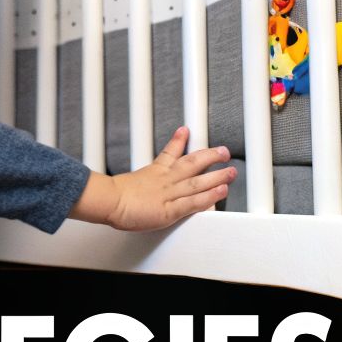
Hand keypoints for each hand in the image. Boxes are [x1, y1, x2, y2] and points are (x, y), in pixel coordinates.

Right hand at [70, 127, 236, 230]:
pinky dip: (209, 196)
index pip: (169, 153)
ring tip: (232, 170)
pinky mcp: (171, 210)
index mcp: (153, 172)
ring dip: (217, 175)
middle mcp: (165, 180)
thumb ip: (126, 183)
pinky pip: (195, 202)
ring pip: (199, 182)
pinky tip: (221, 191)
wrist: (109, 201)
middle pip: (192, 163)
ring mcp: (170, 194)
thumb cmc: (110, 197)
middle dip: (210, 156)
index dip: (179, 141)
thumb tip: (116, 186)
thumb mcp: (119, 183)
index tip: (186, 131)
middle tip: (224, 151)